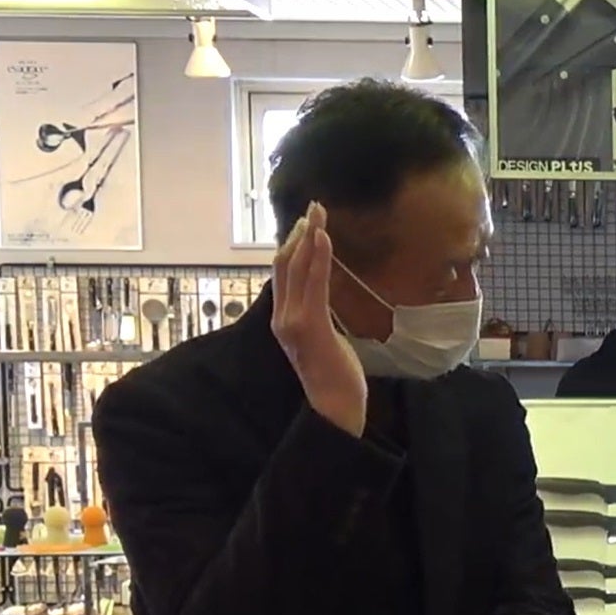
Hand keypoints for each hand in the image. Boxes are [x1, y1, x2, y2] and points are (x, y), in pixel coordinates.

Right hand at [271, 202, 366, 437]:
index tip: (304, 223)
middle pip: (285, 264)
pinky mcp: (310, 325)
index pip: (284, 274)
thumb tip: (321, 296)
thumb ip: (315, 316)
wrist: (334, 406)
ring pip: (297, 268)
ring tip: (319, 214)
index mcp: (283, 319)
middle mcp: (282, 317)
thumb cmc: (333, 375)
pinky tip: (323, 238)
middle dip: (299, 233)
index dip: (291, 245)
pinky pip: (314, 283)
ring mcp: (293, 321)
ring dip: (309, 237)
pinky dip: (318, 258)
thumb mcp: (322, 338)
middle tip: (313, 208)